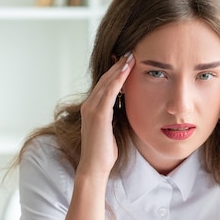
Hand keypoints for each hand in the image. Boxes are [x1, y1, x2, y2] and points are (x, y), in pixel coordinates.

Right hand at [77, 52, 134, 178]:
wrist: (94, 167)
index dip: (115, 72)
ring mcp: (91, 109)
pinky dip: (118, 80)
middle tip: (130, 52)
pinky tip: (126, 70)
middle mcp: (88, 106)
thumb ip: (114, 116)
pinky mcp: (98, 115)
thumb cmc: (104, 152)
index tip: (126, 61)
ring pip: (107, 83)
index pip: (104, 85)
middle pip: (105, 80)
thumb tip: (125, 108)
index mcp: (91, 109)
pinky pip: (109, 92)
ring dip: (119, 68)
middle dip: (117, 65)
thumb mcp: (110, 129)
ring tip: (131, 56)